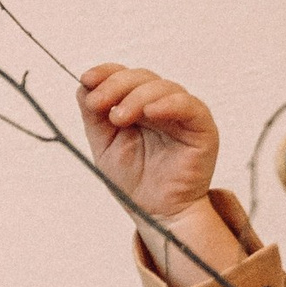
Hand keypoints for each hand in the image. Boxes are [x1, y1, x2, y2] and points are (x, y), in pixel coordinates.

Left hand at [79, 65, 221, 226]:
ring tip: (119, 118)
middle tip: (98, 103)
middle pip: (141, 78)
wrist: (156, 213)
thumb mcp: (104, 146)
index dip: (106, 73)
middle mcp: (161, 104)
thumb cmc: (135, 182)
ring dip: (137, 97)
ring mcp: (182, 114)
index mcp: (138, 105)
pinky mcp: (202, 127)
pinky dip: (169, 104)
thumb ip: (94, 117)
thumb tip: (83, 86)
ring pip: (163, 87)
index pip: (124, 76)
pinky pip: (189, 106)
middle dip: (116, 86)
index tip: (87, 79)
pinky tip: (151, 112)